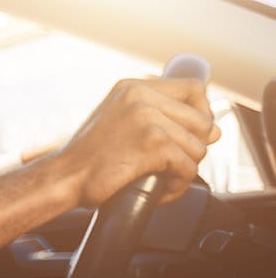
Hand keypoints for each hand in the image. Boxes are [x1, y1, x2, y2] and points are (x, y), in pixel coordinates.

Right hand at [55, 74, 220, 207]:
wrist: (63, 177)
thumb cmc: (87, 158)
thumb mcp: (119, 123)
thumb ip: (161, 119)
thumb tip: (215, 131)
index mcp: (132, 87)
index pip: (193, 88)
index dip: (202, 112)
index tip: (192, 133)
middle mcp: (140, 96)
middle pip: (202, 120)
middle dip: (195, 147)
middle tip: (174, 164)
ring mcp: (147, 118)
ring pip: (198, 147)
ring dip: (185, 170)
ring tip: (162, 180)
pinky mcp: (153, 144)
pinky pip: (188, 167)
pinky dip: (178, 185)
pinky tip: (161, 190)